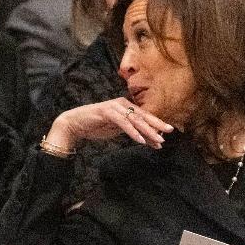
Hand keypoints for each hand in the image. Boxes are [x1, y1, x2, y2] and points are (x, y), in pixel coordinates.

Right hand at [45, 97, 173, 150]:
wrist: (75, 124)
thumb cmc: (96, 126)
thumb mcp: (117, 130)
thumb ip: (132, 132)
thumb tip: (149, 139)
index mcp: (125, 107)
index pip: (144, 116)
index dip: (156, 125)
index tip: (167, 134)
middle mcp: (122, 104)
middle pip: (143, 115)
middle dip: (157, 124)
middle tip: (169, 131)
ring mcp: (114, 107)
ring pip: (135, 119)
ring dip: (147, 130)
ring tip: (158, 140)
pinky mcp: (107, 112)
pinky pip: (123, 123)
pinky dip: (133, 132)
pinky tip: (140, 140)